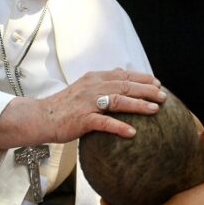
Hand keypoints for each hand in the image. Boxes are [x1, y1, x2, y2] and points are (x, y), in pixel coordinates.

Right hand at [0, 69, 165, 149]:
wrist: (40, 117)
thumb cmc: (65, 105)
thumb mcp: (85, 87)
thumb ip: (103, 80)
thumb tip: (121, 71)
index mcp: (95, 78)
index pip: (124, 75)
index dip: (143, 78)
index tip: (158, 83)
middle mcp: (93, 87)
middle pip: (125, 85)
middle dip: (147, 90)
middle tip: (163, 96)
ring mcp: (87, 103)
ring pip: (118, 100)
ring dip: (139, 105)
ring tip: (155, 110)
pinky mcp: (82, 119)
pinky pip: (104, 122)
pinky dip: (119, 127)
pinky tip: (132, 133)